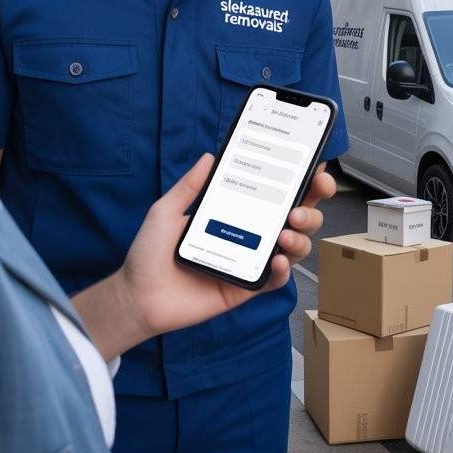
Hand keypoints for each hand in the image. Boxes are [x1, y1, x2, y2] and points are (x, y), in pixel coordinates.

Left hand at [121, 156, 334, 343]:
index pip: (273, 194)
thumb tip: (209, 156)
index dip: (299, 182)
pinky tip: (278, 260)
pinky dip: (284, 270)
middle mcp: (249, 235)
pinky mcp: (246, 289)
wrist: (137, 296)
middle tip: (305, 202)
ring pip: (293, 248)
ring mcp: (250, 262)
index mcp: (234, 213)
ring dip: (300, 237)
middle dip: (311, 207)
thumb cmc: (149, 254)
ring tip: (286, 232)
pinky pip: (275, 280)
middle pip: (295, 219)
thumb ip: (189, 186)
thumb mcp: (166, 212)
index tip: (314, 168)